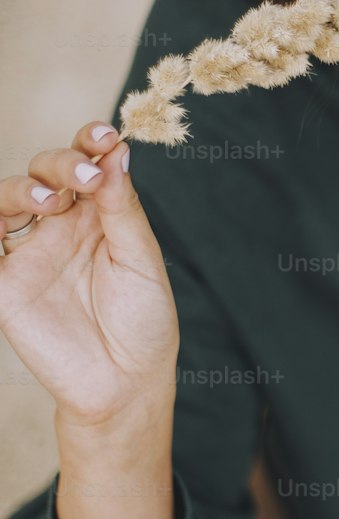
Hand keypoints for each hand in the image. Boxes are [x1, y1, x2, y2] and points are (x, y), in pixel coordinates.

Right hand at [0, 120, 178, 425]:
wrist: (126, 381)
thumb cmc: (144, 320)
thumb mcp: (141, 260)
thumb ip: (122, 209)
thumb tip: (116, 152)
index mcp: (99, 214)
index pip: (86, 163)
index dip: (89, 142)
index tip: (105, 136)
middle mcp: (60, 225)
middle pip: (45, 173)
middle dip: (62, 164)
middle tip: (86, 177)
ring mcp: (29, 251)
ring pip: (7, 197)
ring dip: (23, 188)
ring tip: (50, 200)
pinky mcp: (4, 282)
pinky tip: (2, 216)